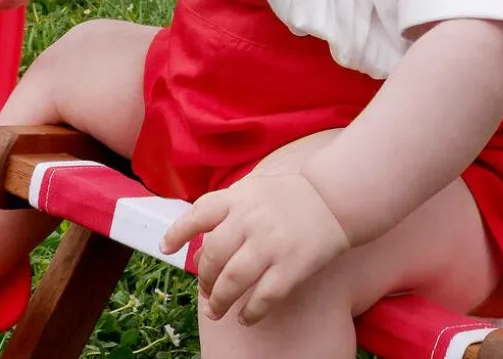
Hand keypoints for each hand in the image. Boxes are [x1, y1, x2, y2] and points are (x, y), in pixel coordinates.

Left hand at [160, 172, 349, 324]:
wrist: (336, 197)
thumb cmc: (293, 195)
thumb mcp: (256, 187)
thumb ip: (230, 206)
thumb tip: (201, 238)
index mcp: (240, 197)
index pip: (199, 214)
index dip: (178, 232)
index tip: (166, 248)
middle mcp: (251, 220)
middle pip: (212, 256)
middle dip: (204, 278)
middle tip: (207, 290)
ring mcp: (271, 243)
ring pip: (231, 282)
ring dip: (219, 301)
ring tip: (217, 310)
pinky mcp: (291, 266)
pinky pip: (262, 298)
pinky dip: (249, 312)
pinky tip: (246, 316)